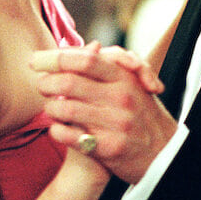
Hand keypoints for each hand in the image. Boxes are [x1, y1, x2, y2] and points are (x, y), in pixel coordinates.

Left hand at [32, 45, 178, 184]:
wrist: (164, 153)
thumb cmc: (141, 115)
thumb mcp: (132, 84)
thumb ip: (110, 65)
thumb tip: (88, 46)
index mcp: (124, 78)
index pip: (85, 59)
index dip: (55, 58)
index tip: (36, 60)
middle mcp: (120, 98)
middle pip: (69, 82)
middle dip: (46, 82)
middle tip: (41, 85)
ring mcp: (115, 123)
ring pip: (66, 108)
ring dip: (50, 107)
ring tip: (50, 108)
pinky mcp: (109, 148)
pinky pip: (71, 137)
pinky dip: (56, 131)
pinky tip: (57, 128)